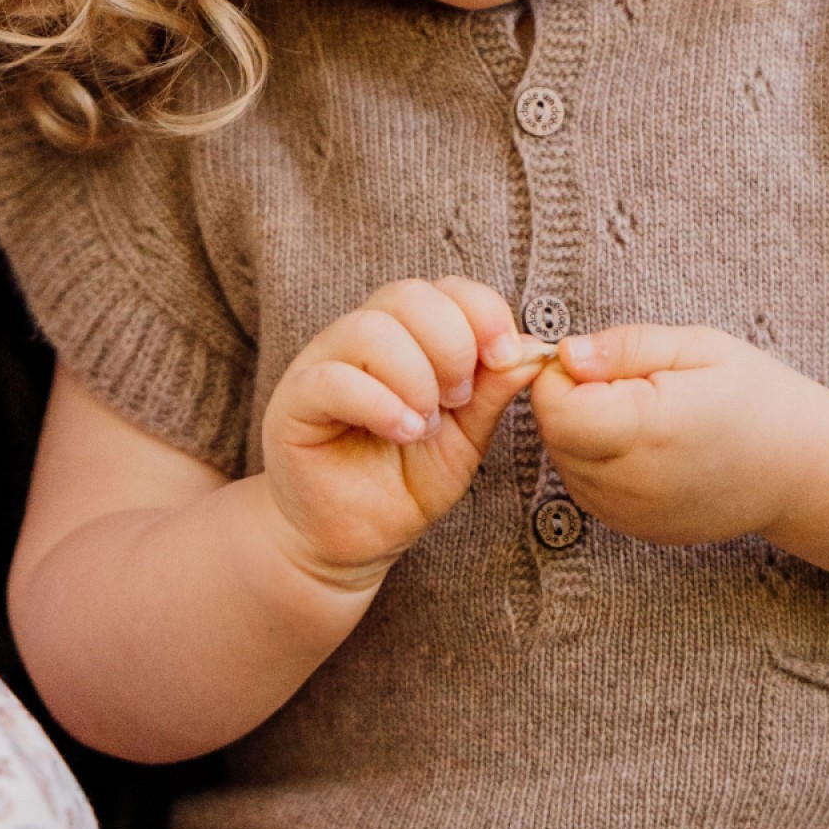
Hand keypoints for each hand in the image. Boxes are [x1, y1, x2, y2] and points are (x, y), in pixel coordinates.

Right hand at [262, 279, 546, 585]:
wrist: (354, 539)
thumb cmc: (405, 482)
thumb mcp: (466, 438)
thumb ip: (493, 391)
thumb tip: (533, 348)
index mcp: (408, 336)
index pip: (445, 289)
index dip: (483, 311)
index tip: (506, 357)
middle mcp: (362, 338)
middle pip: (407, 295)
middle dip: (452, 343)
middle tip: (459, 399)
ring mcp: (323, 365)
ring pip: (369, 330)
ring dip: (415, 377)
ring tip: (426, 426)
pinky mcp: (295, 402)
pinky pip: (333, 379)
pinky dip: (380, 404)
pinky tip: (402, 433)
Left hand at [530, 325, 828, 544]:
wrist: (801, 470)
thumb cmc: (756, 396)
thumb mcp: (700, 347)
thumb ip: (626, 347)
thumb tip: (567, 353)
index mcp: (649, 428)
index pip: (554, 406)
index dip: (563, 375)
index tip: (603, 361)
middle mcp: (631, 481)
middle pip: (554, 433)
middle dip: (574, 400)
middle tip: (634, 384)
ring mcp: (629, 513)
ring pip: (565, 461)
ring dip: (585, 432)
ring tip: (646, 416)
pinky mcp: (632, 529)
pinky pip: (585, 486)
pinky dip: (600, 461)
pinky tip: (648, 447)